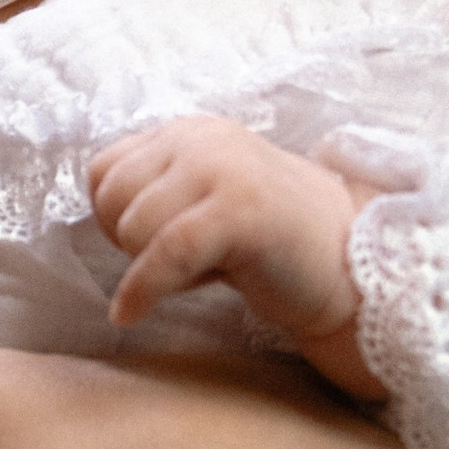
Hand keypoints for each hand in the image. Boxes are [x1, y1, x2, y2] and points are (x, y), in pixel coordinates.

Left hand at [92, 116, 382, 401]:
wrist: (352, 268)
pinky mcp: (240, 210)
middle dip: (126, 243)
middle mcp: (203, 140)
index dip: (111, 217)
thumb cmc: (270, 247)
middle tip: (173, 266)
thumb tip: (96, 215)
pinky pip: (162, 252)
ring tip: (199, 274)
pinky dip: (140, 290)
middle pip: (112, 196)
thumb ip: (158, 194)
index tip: (143, 246)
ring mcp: (223, 169)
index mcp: (191, 132)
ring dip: (150, 267)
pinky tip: (131, 315)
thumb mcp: (205, 202)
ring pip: (134, 225)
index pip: (104, 170)